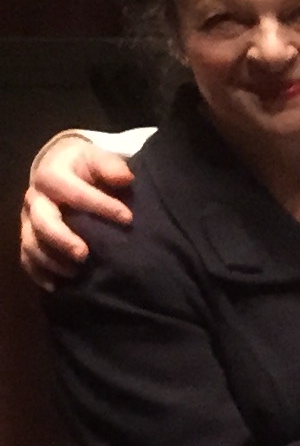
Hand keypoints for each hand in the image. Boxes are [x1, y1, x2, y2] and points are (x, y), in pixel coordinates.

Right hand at [21, 134, 134, 284]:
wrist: (61, 170)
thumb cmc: (86, 167)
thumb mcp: (98, 158)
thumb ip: (110, 166)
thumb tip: (124, 178)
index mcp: (51, 175)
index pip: (71, 190)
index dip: (98, 204)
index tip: (128, 218)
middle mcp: (36, 199)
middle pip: (42, 221)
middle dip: (62, 239)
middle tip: (85, 254)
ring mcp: (29, 220)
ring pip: (31, 243)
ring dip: (52, 261)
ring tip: (77, 273)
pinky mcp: (29, 237)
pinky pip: (26, 258)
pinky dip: (39, 274)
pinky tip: (56, 287)